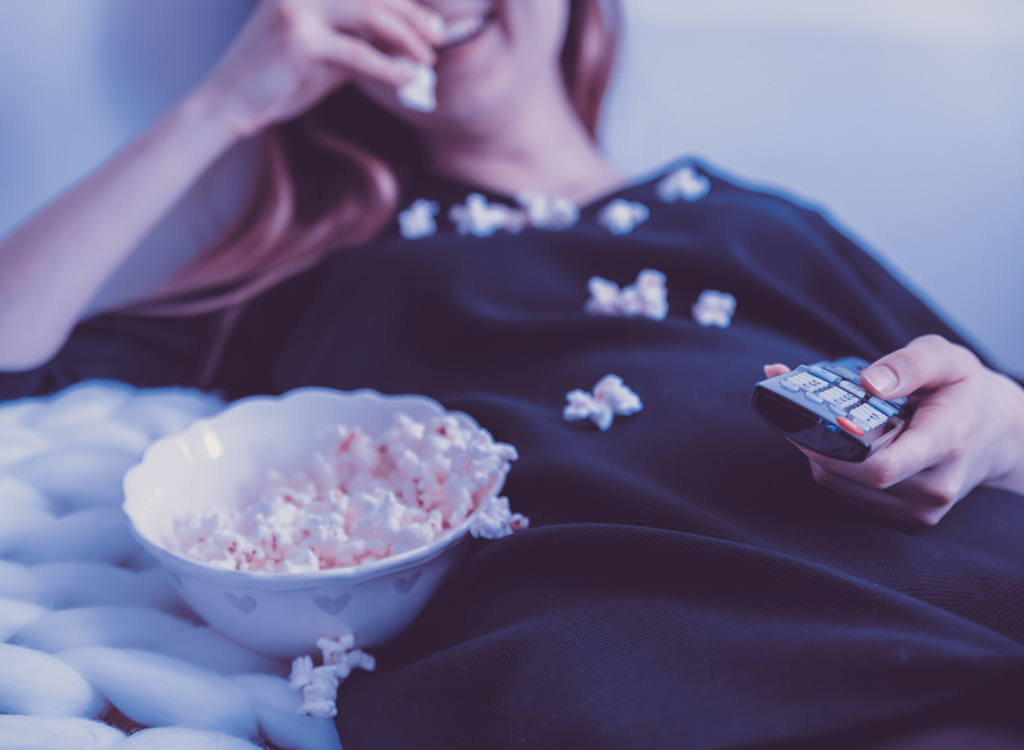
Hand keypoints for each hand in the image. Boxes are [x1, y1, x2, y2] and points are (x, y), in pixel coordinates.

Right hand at [193, 0, 443, 136]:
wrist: (230, 104)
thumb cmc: (278, 81)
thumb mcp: (326, 58)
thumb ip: (360, 44)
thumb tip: (404, 46)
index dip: (403, 2)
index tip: (431, 22)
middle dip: (412, 15)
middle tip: (439, 36)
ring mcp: (298, 9)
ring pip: (370, 15)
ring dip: (406, 37)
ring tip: (428, 57)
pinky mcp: (298, 39)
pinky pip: (358, 53)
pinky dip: (388, 67)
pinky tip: (407, 78)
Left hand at [766, 335, 1023, 525]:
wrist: (998, 434)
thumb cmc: (966, 392)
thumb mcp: (947, 359)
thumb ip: (909, 364)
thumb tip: (870, 382)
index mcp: (946, 444)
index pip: (880, 467)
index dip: (833, 450)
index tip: (805, 422)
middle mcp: (934, 487)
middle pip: (852, 477)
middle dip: (816, 443)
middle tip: (798, 409)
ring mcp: (921, 510)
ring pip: (843, 487)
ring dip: (822, 455)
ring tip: (823, 422)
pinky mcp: (906, 519)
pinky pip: (851, 495)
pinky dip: (835, 469)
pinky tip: (841, 444)